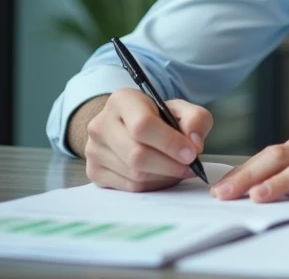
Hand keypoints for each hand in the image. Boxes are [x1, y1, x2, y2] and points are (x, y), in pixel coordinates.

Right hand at [83, 88, 213, 191]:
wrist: (125, 126)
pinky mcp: (94, 171)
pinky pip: (129, 187)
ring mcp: (94, 150)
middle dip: (170, 165)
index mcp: (122, 101)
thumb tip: (195, 143)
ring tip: (178, 169)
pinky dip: (153, 185)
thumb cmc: (156, 117)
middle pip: (137, 155)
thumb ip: (195, 119)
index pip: (143, 125)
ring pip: (134, 174)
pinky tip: (163, 175)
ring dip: (164, 177)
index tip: (192, 153)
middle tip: (190, 167)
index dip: (170, 143)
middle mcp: (101, 124)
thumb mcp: (179, 109)